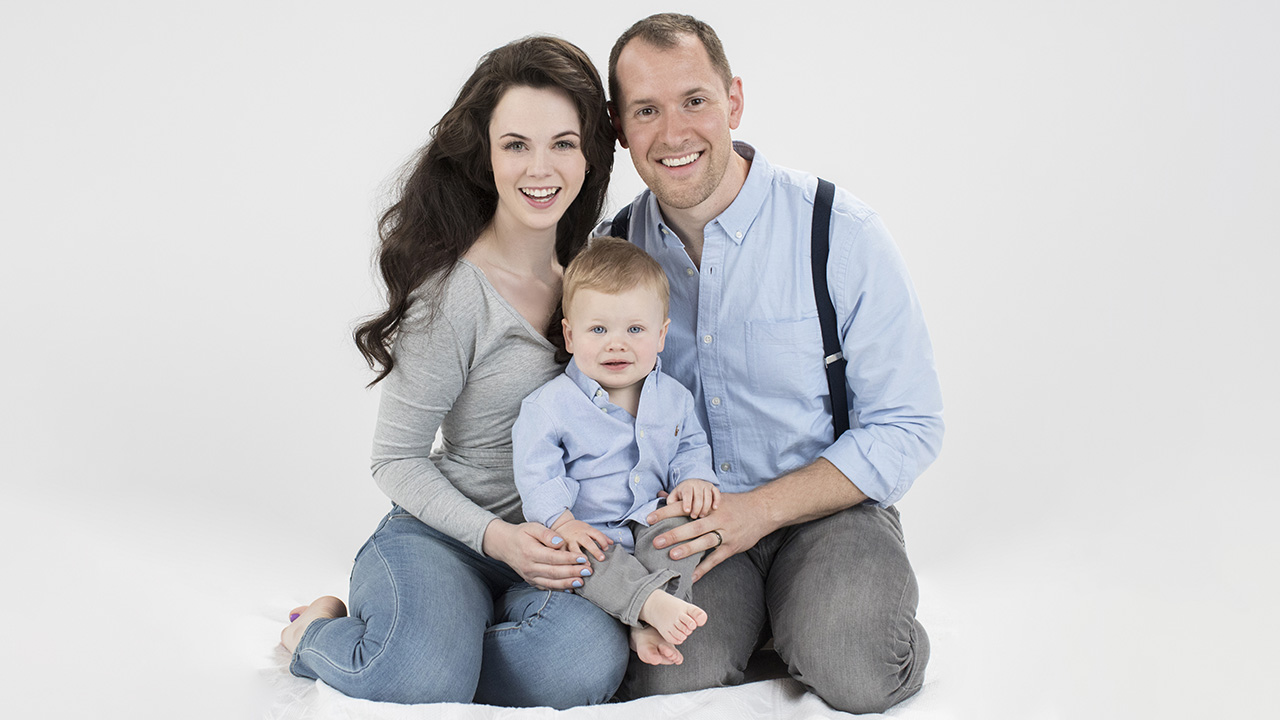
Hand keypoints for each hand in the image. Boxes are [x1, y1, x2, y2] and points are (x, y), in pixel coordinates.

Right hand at [482, 519, 593, 590]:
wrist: (504, 545)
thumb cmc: (521, 534)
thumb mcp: (532, 527)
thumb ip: (546, 533)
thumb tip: (560, 542)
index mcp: (530, 552)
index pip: (553, 557)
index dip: (569, 558)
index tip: (584, 558)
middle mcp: (529, 567)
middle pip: (554, 572)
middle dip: (573, 572)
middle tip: (588, 570)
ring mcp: (530, 576)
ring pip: (551, 583)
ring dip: (568, 583)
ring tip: (582, 581)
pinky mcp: (531, 582)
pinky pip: (547, 587)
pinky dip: (559, 589)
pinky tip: (571, 589)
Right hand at [552, 518, 611, 561]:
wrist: (561, 524)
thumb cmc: (578, 529)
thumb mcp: (589, 529)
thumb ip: (600, 536)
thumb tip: (612, 543)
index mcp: (586, 530)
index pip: (597, 534)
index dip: (602, 541)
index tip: (606, 549)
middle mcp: (578, 535)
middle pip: (587, 542)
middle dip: (595, 550)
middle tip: (601, 559)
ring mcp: (569, 541)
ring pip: (574, 549)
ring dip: (580, 558)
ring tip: (586, 566)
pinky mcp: (560, 547)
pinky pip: (562, 554)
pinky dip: (566, 561)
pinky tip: (571, 569)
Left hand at [646, 490, 773, 582]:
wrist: (762, 510)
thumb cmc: (733, 504)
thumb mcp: (713, 497)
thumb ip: (688, 498)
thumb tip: (662, 493)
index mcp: (709, 505)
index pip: (684, 507)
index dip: (666, 512)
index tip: (649, 518)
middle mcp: (717, 518)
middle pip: (693, 526)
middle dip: (674, 534)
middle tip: (656, 541)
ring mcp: (726, 533)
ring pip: (704, 542)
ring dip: (688, 549)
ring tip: (672, 555)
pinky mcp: (732, 547)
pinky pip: (716, 559)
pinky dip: (703, 569)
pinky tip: (691, 576)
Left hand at [667, 479, 719, 518]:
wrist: (694, 483)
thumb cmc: (682, 494)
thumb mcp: (674, 496)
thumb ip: (670, 502)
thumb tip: (662, 510)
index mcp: (686, 486)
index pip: (687, 493)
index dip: (687, 501)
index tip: (686, 510)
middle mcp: (697, 484)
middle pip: (698, 496)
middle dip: (696, 507)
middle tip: (694, 516)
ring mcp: (706, 485)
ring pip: (708, 496)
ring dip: (705, 507)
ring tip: (701, 515)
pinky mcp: (713, 488)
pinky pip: (717, 493)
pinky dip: (716, 501)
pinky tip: (714, 508)